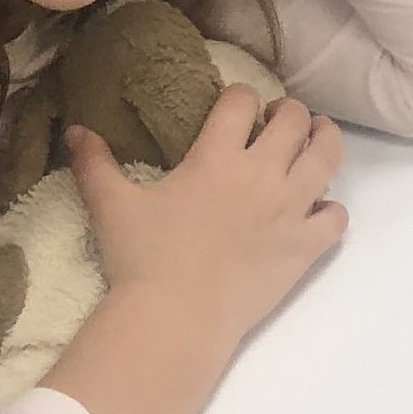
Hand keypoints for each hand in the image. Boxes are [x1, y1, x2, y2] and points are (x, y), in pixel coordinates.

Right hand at [68, 83, 345, 351]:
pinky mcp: (306, 246)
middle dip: (289, 112)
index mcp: (217, 157)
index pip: (241, 102)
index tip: (238, 105)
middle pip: (295, 120)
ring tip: (316, 140)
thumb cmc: (142, 259)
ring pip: (328, 157)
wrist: (176, 317)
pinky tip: (318, 210)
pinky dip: (332, 208)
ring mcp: (290, 209)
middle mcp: (262, 174)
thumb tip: (75, 129)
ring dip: (325, 141)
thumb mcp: (112, 206)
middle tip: (279, 121)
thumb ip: (95, 164)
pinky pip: (337, 216)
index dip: (241, 96)